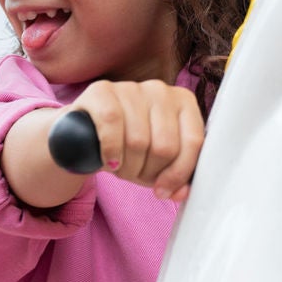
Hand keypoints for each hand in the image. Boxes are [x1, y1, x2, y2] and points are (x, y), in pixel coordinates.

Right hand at [68, 79, 205, 201]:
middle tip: (135, 175)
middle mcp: (161, 90)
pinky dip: (111, 151)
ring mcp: (132, 88)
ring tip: (120, 168)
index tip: (163, 191)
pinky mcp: (102, 90)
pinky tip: (109, 160)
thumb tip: (181, 193)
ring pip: (138, 141)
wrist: (88, 131)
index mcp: (184, 103)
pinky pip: (112, 125)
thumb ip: (175, 176)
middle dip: (148, 172)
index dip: (179, 173)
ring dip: (127, 166)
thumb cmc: (129, 145)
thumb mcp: (157, 162)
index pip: (193, 142)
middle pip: (165, 146)